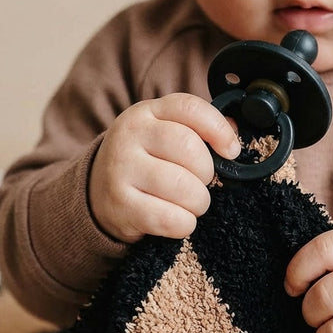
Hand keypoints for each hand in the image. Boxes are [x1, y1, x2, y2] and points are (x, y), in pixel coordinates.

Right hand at [89, 93, 239, 242]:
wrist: (98, 193)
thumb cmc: (145, 163)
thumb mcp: (163, 136)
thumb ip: (198, 130)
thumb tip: (233, 137)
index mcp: (147, 112)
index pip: (190, 109)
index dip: (219, 129)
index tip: (231, 151)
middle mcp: (130, 135)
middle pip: (190, 149)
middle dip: (207, 174)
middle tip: (201, 185)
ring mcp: (122, 168)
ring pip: (183, 187)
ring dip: (198, 203)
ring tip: (190, 204)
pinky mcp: (120, 204)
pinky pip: (170, 218)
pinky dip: (184, 224)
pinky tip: (178, 220)